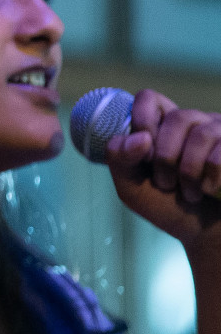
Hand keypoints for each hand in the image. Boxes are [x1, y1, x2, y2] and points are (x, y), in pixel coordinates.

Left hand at [104, 89, 220, 249]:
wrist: (205, 234)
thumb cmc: (167, 207)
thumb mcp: (131, 187)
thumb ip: (120, 158)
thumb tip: (141, 137)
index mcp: (162, 126)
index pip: (150, 99)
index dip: (143, 120)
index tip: (144, 152)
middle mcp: (194, 122)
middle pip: (178, 117)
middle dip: (166, 157)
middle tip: (166, 183)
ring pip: (203, 134)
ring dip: (189, 172)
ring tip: (189, 193)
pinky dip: (211, 179)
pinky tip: (210, 191)